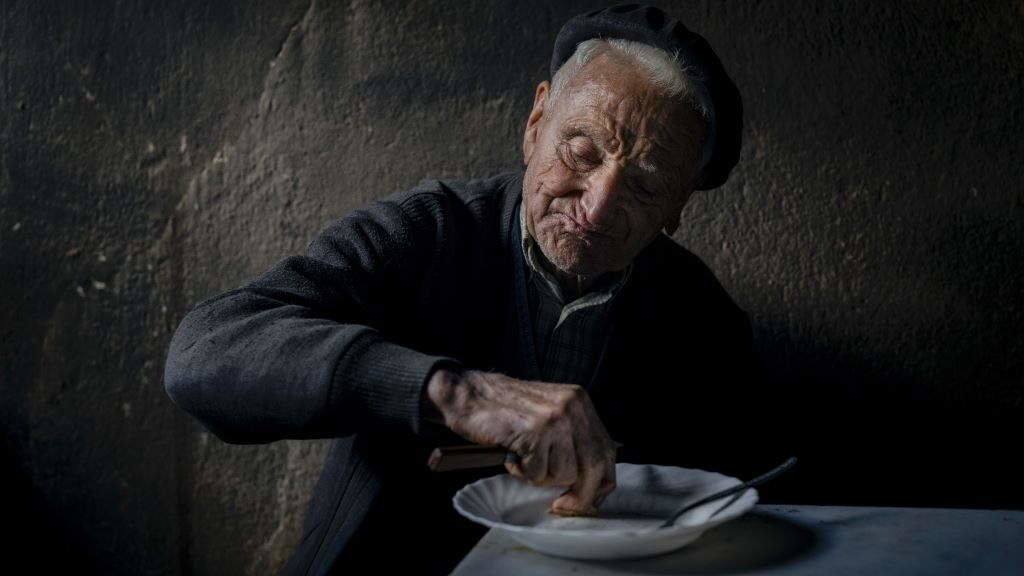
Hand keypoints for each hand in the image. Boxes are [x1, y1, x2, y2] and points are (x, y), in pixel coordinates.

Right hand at [426, 368, 616, 514]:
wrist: (469, 394)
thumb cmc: (506, 410)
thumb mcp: (550, 414)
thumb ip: (572, 439)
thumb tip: (591, 483)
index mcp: (580, 401)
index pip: (607, 451)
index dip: (601, 481)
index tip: (588, 498)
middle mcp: (573, 407)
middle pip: (594, 467)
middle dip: (580, 495)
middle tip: (561, 506)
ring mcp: (555, 418)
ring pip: (564, 474)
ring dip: (541, 476)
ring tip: (523, 459)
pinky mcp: (535, 432)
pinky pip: (537, 472)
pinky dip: (522, 471)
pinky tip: (511, 454)